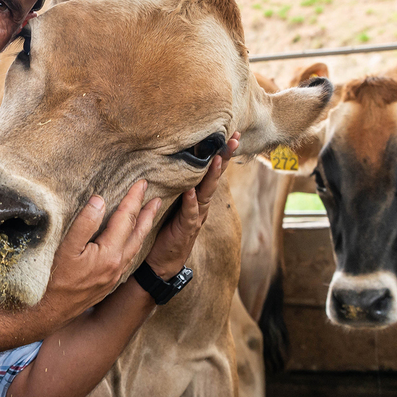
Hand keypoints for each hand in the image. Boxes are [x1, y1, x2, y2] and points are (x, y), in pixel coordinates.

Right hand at [29, 179, 162, 333]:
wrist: (53, 311)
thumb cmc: (56, 279)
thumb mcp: (66, 248)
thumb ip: (85, 223)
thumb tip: (100, 201)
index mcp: (110, 253)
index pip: (126, 219)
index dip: (134, 199)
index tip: (142, 183)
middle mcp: (118, 264)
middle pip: (138, 233)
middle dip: (147, 213)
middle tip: (157, 197)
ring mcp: (116, 275)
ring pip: (136, 246)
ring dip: (144, 227)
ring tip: (150, 214)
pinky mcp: (111, 281)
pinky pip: (130, 256)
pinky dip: (136, 242)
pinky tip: (133, 239)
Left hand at [143, 131, 237, 279]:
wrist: (162, 262)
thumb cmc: (165, 230)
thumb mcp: (170, 203)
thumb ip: (174, 185)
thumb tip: (167, 159)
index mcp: (197, 196)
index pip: (211, 171)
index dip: (221, 153)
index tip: (231, 134)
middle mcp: (200, 204)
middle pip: (214, 178)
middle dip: (225, 158)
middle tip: (234, 139)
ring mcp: (196, 217)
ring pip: (206, 193)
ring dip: (212, 176)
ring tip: (216, 159)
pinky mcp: (186, 229)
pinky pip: (190, 214)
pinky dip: (190, 203)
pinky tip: (190, 192)